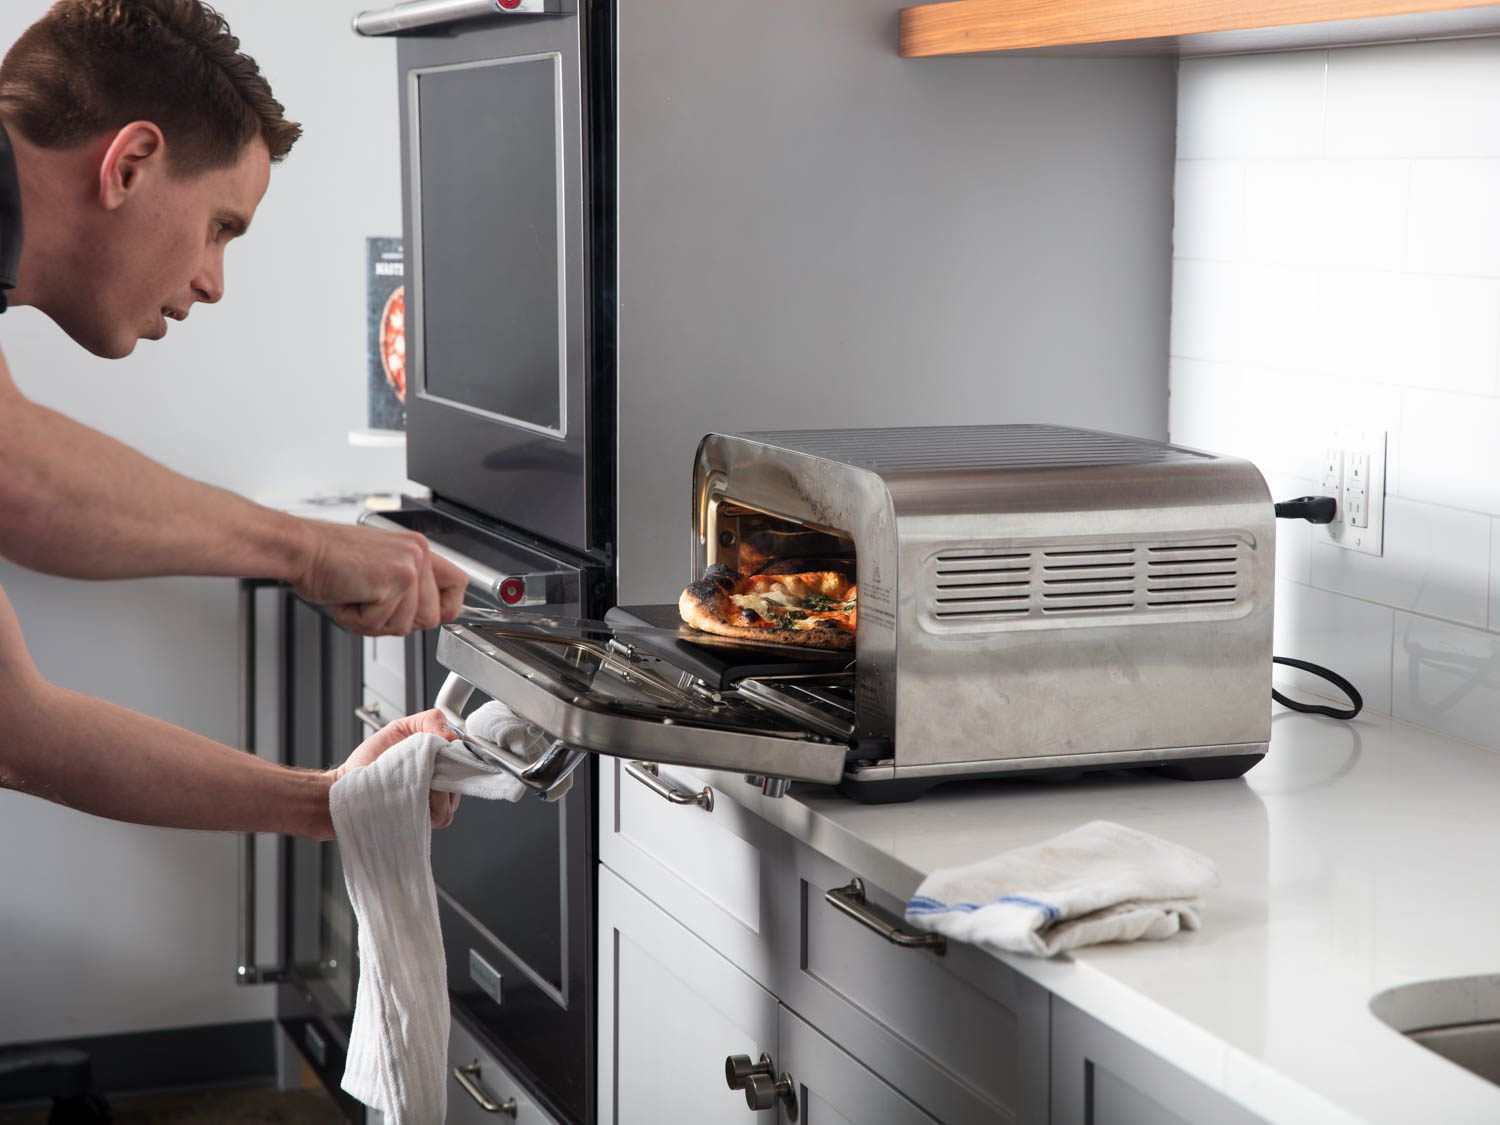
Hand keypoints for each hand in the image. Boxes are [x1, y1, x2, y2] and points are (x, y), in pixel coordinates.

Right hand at [291, 521, 466, 635]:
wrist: (302, 549)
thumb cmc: (329, 559)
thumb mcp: (378, 567)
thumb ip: (408, 588)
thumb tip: (430, 614)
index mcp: (417, 549)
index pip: (458, 584)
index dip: (447, 608)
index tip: (432, 615)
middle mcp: (418, 554)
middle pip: (430, 617)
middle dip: (396, 621)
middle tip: (369, 601)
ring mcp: (409, 566)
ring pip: (406, 625)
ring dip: (373, 621)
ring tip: (356, 596)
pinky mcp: (395, 581)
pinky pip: (381, 623)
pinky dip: (358, 620)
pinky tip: (349, 596)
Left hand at [330, 708, 460, 831]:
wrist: (348, 787)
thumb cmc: (370, 761)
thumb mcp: (401, 728)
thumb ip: (431, 721)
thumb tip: (452, 736)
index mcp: (442, 761)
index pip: (469, 754)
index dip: (461, 749)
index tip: (445, 745)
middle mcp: (445, 785)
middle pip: (464, 775)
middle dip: (444, 765)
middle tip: (418, 759)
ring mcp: (438, 805)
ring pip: (454, 795)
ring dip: (433, 785)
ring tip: (407, 778)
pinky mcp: (429, 821)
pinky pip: (442, 811)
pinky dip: (426, 800)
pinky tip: (408, 794)